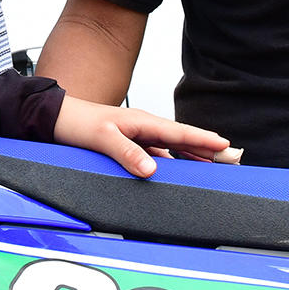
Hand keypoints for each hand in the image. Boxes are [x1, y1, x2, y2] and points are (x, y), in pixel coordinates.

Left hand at [55, 97, 231, 177]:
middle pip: (182, 140)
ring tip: (212, 165)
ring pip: (172, 148)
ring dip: (192, 156)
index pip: (180, 133)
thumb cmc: (77, 123)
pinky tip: (177, 170)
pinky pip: (157, 154)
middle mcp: (143, 128)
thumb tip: (151, 170)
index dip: (204, 141)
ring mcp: (138, 137)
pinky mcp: (129, 145)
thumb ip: (127, 154)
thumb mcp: (103, 138)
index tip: (227, 147)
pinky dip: (172, 161)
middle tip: (232, 159)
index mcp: (142, 122)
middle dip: (207, 149)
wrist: (56, 119)